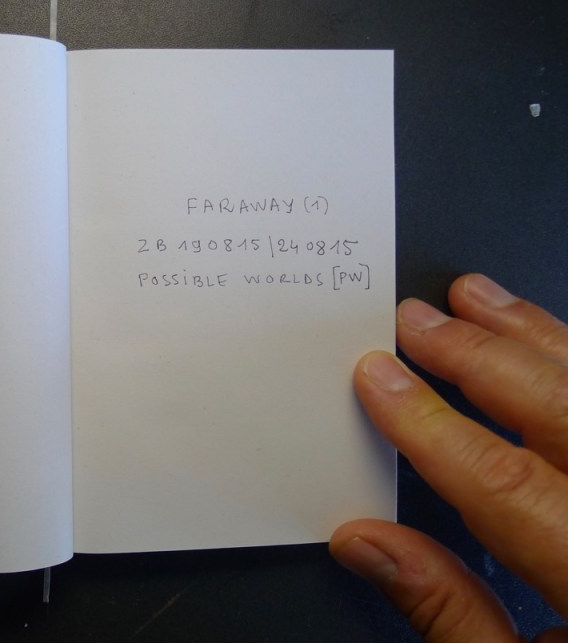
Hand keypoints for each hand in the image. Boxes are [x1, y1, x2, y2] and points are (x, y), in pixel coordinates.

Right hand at [331, 274, 567, 640]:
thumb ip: (449, 612)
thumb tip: (366, 542)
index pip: (508, 484)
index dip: (431, 425)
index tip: (378, 380)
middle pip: (565, 415)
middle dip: (482, 358)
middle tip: (420, 323)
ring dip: (538, 340)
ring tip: (480, 301)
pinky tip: (552, 343)